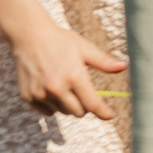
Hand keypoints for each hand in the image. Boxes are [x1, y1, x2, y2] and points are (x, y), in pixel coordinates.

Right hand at [7, 15, 123, 119]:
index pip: (92, 104)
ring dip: (69, 105)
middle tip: (84, 92)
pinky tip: (53, 89)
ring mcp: (40, 93)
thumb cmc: (62, 42)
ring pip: (63, 112)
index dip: (103, 112)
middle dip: (85, 106)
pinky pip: (47, 111)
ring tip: (66, 86)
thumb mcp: (85, 49)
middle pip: (78, 112)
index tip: (110, 116)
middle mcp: (56, 88)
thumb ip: (104, 62)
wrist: (30, 37)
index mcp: (74, 76)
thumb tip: (124, 66)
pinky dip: (53, 105)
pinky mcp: (28, 97)